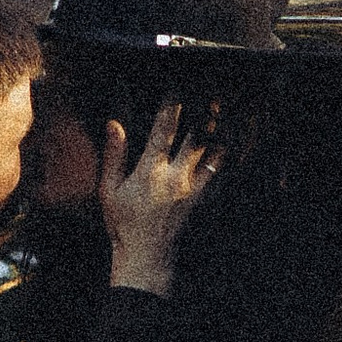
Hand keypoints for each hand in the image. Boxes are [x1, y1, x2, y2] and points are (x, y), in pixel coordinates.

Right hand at [100, 98, 222, 296]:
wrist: (147, 257)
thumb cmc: (124, 223)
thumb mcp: (109, 190)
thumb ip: (114, 154)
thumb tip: (114, 123)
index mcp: (151, 171)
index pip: (163, 128)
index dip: (172, 103)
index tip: (177, 84)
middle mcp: (177, 177)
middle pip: (196, 135)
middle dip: (203, 109)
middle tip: (211, 88)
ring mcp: (195, 189)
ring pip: (214, 150)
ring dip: (219, 128)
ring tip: (224, 108)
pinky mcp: (206, 200)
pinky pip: (222, 172)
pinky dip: (227, 154)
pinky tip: (232, 140)